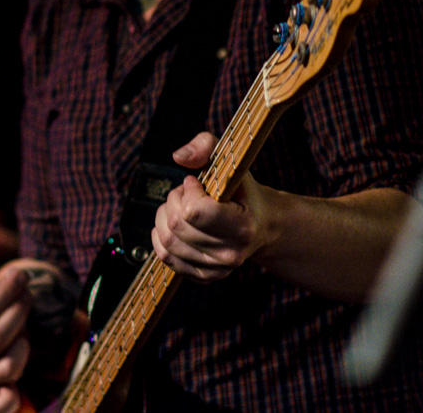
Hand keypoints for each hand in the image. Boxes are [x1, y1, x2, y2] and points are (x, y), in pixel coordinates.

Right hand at [0, 259, 58, 412]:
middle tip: (28, 294)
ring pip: (9, 365)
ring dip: (23, 340)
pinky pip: (2, 401)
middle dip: (18, 311)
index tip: (21, 276)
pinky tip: (12, 392)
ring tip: (24, 325)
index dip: (5, 293)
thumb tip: (19, 276)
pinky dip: (8, 401)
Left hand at [151, 131, 273, 281]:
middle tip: (187, 193)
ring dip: (165, 216)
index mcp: (243, 226)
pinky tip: (175, 225)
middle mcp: (231, 253)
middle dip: (174, 200)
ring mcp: (217, 269)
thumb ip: (206, 146)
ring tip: (182, 208)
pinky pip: (165, 257)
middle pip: (176, 224)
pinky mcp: (203, 276)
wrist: (262, 225)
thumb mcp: (231, 160)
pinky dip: (161, 236)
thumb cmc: (242, 191)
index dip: (188, 191)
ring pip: (166, 240)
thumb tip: (179, 157)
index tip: (197, 183)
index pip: (193, 211)